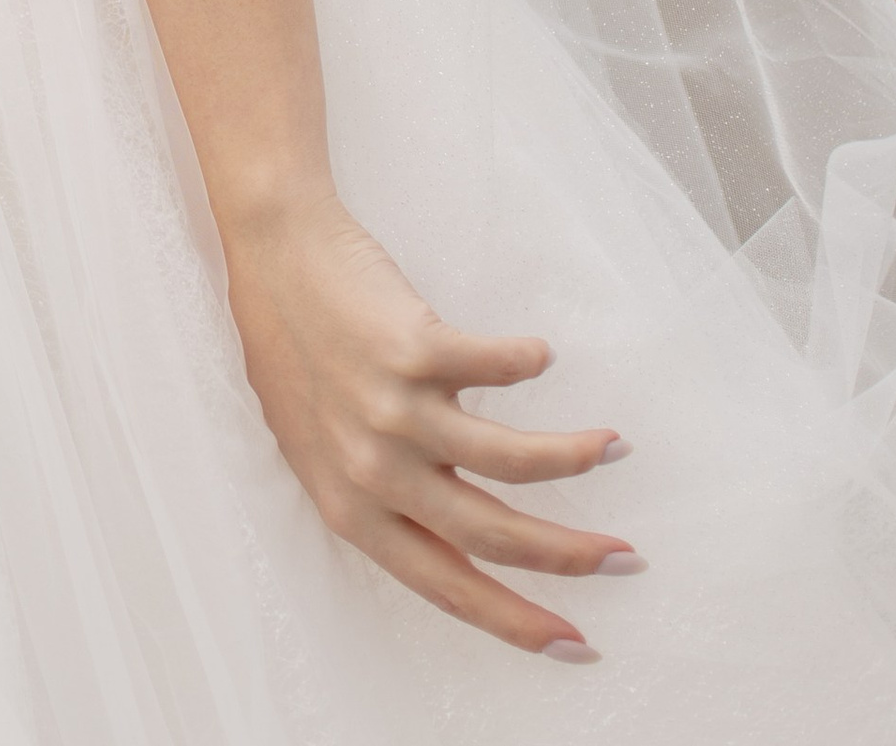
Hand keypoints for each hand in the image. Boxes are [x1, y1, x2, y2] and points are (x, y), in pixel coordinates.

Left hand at [223, 196, 635, 660]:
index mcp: (350, 509)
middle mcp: (374, 471)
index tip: (574, 644)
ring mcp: (395, 411)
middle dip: (570, 557)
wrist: (270, 252)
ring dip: (573, 457)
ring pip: (512, 462)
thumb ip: (375, 497)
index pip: (448, 587)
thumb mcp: (318, 448)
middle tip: (625, 559)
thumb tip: (447, 540)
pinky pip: (499, 368)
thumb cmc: (291, 347)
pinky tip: (542, 353)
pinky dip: (528, 361)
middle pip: (494, 536)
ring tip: (612, 446)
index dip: (517, 623)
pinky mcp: (415, 349)